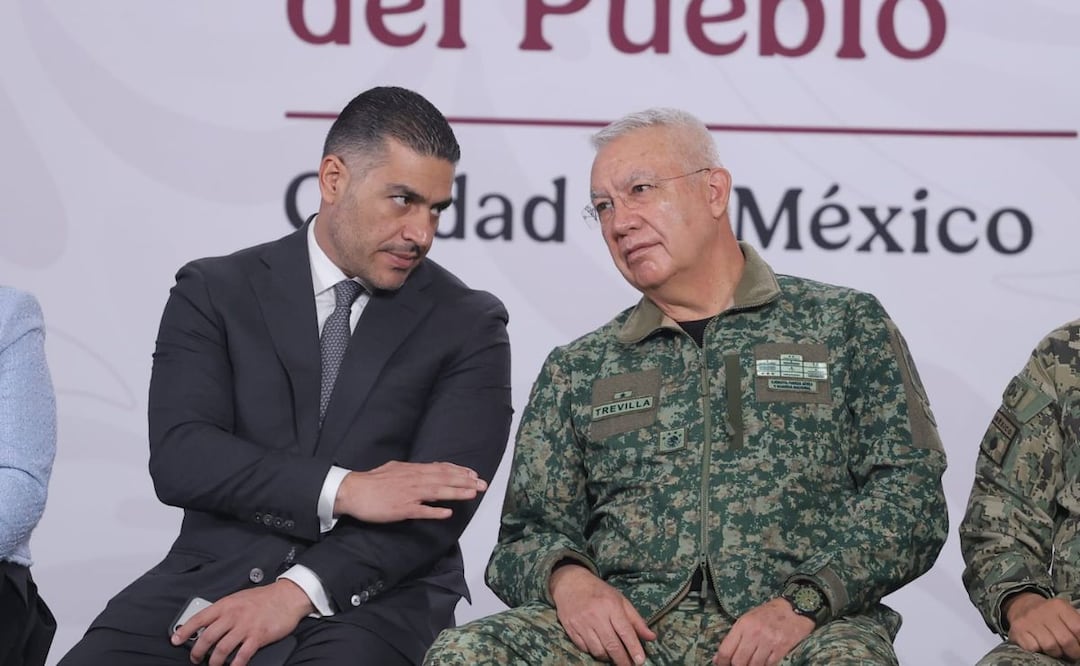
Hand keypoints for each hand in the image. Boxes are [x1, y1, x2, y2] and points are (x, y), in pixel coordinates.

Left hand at [170, 580, 311, 665]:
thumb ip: (224, 611)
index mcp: (226, 604)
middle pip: (207, 637)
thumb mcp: (239, 598)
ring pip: (221, 649)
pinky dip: (235, 665)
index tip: (176, 640)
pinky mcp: (258, 636)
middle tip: (195, 658)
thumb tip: (208, 624)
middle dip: (197, 652)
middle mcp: (233, 615)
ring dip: (214, 661)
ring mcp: (245, 627)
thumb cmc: (264, 598)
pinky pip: (242, 655)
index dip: (185, 631)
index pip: (199, 618)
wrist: (287, 597)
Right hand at [333, 460, 486, 522]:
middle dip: (465, 481)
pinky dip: (435, 511)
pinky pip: (421, 510)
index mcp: (412, 470)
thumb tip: (426, 469)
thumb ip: (412, 470)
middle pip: (444, 478)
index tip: (473, 474)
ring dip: (456, 493)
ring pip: (437, 492)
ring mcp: (408, 494)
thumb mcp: (394, 468)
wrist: (352, 491)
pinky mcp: (401, 509)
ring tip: (472, 494)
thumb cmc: (372, 482)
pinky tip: (448, 513)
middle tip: (482, 484)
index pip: (440, 468)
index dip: (458, 471)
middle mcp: (413, 479)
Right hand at [549, 564, 655, 665]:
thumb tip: (651, 637)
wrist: (570, 582)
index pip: (625, 631)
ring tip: (614, 656)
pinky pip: (584, 648)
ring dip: (608, 657)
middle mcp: (596, 615)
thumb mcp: (620, 600)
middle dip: (622, 659)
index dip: (634, 648)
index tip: (640, 661)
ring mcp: (581, 623)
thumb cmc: (599, 591)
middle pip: (612, 645)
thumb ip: (636, 620)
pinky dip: (593, 652)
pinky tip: (599, 649)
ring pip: (597, 650)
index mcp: (611, 605)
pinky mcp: (570, 629)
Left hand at [713, 598, 813, 665]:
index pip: (726, 650)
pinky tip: (762, 662)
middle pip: (738, 662)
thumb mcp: (747, 619)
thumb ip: (734, 637)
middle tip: (737, 665)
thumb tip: (719, 657)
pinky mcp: (781, 649)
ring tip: (750, 663)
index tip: (720, 665)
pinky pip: (768, 665)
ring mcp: (768, 642)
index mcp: (743, 625)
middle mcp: (754, 634)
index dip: (721, 662)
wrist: (794, 609)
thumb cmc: (768, 613)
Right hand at [1004, 592, 1079, 659]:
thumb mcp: (1064, 612)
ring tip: (1055, 649)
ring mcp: (1029, 620)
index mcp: (1059, 606)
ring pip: (1050, 646)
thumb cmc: (1047, 614)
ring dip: (1055, 652)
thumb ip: (1076, 624)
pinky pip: (1033, 648)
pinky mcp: (1018, 630)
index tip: (1079, 646)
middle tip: (1071, 653)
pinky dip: (1039, 650)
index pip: (1077, 628)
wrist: (1021, 606)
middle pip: (1065, 640)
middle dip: (1072, 652)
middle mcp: (1043, 611)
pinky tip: (1040, 645)